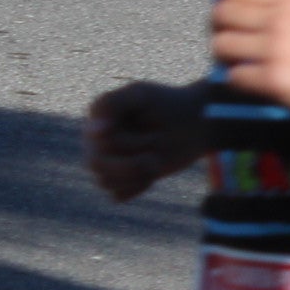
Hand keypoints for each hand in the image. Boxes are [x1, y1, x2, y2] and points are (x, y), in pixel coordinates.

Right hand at [81, 81, 212, 204]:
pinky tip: (152, 173)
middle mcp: (97, 140)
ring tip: (155, 160)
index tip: (151, 135)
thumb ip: (113, 103)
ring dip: (135, 174)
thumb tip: (96, 131)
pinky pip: (117, 195)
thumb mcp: (141, 94)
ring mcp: (108, 161)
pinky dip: (136, 187)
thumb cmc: (167, 103)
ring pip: (104, 181)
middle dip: (131, 161)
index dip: (124, 141)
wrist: (193, 122)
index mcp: (98, 117)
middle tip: (158, 146)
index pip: (96, 140)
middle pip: (96, 163)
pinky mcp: (122, 179)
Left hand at [210, 0, 289, 122]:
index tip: (239, 16)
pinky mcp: (275, 79)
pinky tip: (253, 79)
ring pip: (223, 44)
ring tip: (240, 59)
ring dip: (227, 54)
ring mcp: (277, 49)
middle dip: (222, 27)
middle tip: (233, 38)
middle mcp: (281, 20)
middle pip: (224, 12)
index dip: (231, 2)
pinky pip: (236, 76)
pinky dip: (240, 79)